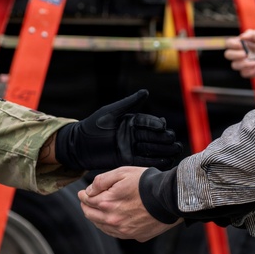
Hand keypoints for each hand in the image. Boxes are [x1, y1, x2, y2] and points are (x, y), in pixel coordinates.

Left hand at [54, 90, 181, 170]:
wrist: (79, 145)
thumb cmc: (92, 125)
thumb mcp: (110, 112)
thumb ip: (128, 103)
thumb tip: (146, 92)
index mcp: (130, 121)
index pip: (146, 122)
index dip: (155, 124)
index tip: (163, 126)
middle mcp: (133, 134)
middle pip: (152, 136)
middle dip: (163, 138)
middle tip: (173, 140)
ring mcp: (130, 147)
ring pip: (150, 148)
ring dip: (163, 150)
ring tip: (175, 151)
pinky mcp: (127, 160)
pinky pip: (143, 160)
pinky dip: (154, 161)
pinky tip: (166, 161)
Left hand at [78, 167, 177, 241]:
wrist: (170, 197)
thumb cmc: (147, 183)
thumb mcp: (122, 172)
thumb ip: (101, 181)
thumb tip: (89, 191)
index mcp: (107, 203)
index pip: (87, 201)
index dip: (83, 195)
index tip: (83, 192)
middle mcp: (113, 220)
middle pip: (91, 216)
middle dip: (86, 207)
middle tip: (86, 201)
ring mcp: (124, 230)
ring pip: (102, 227)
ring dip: (97, 218)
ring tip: (97, 211)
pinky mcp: (135, 235)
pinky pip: (116, 233)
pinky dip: (110, 227)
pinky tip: (111, 220)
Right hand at [224, 30, 254, 78]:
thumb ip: (251, 34)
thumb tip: (242, 37)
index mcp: (239, 44)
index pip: (228, 43)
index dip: (232, 44)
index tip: (241, 45)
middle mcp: (238, 54)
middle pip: (227, 55)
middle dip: (235, 55)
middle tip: (245, 54)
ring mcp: (241, 63)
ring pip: (234, 65)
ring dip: (244, 64)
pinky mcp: (246, 72)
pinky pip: (243, 73)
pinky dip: (250, 71)